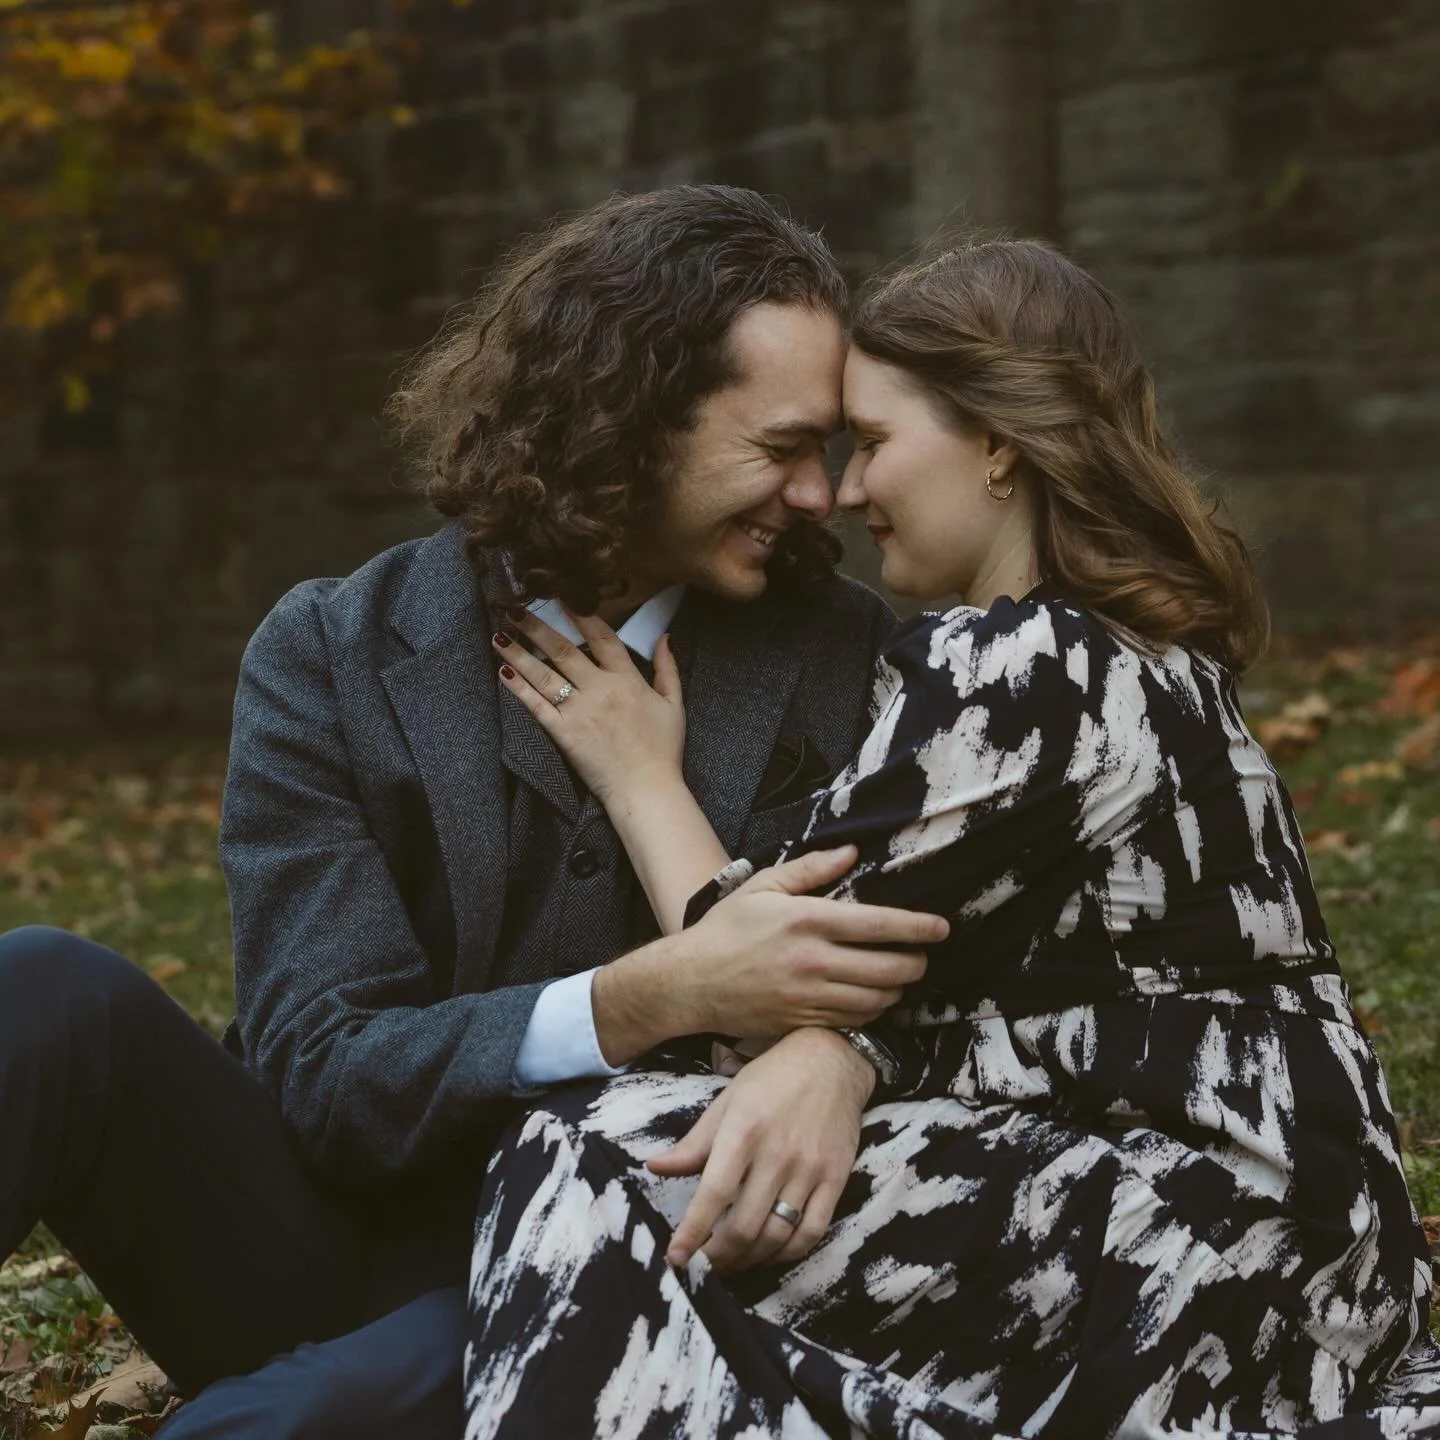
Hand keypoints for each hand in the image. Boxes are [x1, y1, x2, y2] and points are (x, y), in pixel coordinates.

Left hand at [493, 609, 684, 804]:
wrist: (646, 789)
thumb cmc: (663, 750)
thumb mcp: (674, 704)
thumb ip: (668, 668)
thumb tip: (666, 637)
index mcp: (627, 680)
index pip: (601, 637)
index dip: (580, 614)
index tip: (561, 597)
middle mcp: (600, 689)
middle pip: (563, 650)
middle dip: (537, 627)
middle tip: (515, 608)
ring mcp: (579, 711)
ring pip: (544, 674)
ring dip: (519, 652)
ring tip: (499, 634)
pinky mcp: (564, 734)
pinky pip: (537, 706)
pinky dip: (519, 688)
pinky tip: (503, 672)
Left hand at [650, 1028, 872, 1271]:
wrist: (832, 1059)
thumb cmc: (772, 1077)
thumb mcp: (727, 1101)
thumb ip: (694, 1143)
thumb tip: (653, 1167)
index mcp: (743, 1131)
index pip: (713, 1193)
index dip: (692, 1232)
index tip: (676, 1258)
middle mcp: (777, 1154)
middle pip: (745, 1225)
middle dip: (719, 1256)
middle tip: (704, 1265)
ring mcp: (809, 1169)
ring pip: (777, 1235)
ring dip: (750, 1259)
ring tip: (733, 1262)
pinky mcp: (836, 1178)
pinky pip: (812, 1231)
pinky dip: (788, 1252)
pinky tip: (770, 1252)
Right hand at [672, 846, 941, 1038]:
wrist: (690, 982)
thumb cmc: (726, 929)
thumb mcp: (763, 886)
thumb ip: (811, 869)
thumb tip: (852, 853)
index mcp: (806, 920)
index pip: (878, 925)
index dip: (917, 927)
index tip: (941, 927)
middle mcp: (812, 961)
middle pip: (887, 969)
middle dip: (915, 963)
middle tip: (923, 955)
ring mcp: (808, 997)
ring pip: (875, 1000)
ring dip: (897, 990)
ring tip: (901, 977)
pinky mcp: (801, 1023)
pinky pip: (852, 1021)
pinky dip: (872, 1011)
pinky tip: (873, 998)